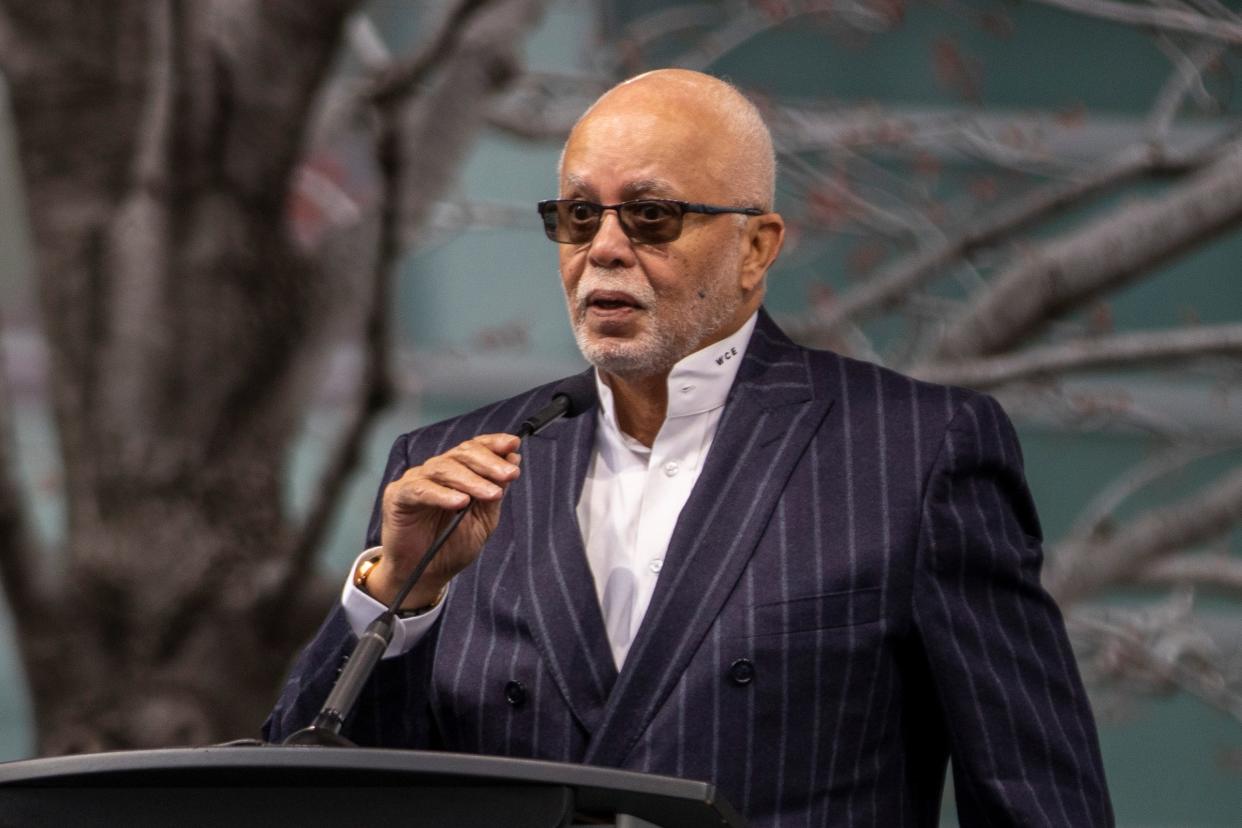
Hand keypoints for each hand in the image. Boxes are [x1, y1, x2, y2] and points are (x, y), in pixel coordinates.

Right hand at [367, 433, 521, 609]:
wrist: (425, 574)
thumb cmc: (451, 545)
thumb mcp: (483, 520)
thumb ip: (496, 491)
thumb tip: (514, 460)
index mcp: (457, 472)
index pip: (474, 448)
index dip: (493, 443)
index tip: (514, 443)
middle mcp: (436, 471)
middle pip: (461, 454)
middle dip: (489, 463)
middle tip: (509, 475)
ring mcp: (416, 480)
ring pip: (444, 468)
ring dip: (471, 480)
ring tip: (491, 493)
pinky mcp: (398, 495)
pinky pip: (421, 489)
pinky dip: (442, 494)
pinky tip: (460, 502)